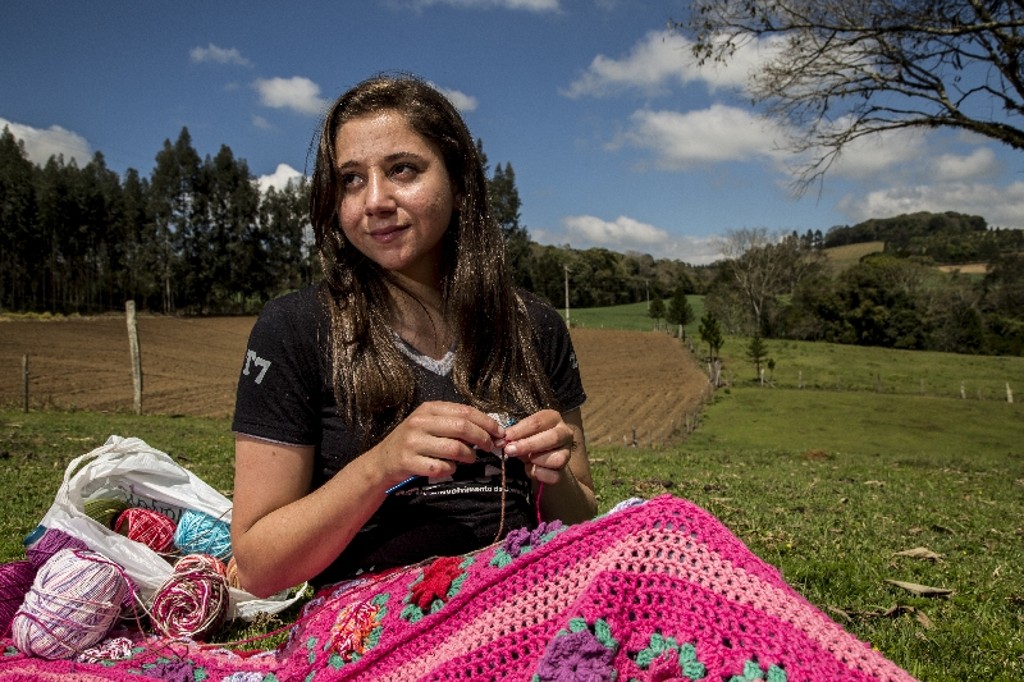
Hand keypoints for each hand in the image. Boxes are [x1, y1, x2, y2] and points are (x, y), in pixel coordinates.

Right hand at [370, 401, 504, 486]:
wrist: (383, 461)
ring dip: (469, 455)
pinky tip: (450, 468)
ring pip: (454, 448)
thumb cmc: (413, 441)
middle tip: (491, 447)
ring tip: (470, 458)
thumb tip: (489, 428)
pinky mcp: (409, 462)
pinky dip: (452, 469)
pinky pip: (442, 467)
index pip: (465, 411)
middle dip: (483, 438)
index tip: (499, 432)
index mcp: (428, 409)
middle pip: (462, 427)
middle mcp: (420, 422)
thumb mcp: (429, 424)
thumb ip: (454, 422)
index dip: (486, 422)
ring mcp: (413, 442)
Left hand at [500, 409, 574, 484]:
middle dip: (529, 445)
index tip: (505, 438)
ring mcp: (567, 452)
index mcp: (552, 419)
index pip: (538, 423)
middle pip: (553, 438)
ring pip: (558, 459)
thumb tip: (501, 441)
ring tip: (527, 460)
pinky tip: (532, 469)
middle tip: (510, 450)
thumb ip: (513, 435)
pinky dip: (540, 474)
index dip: (520, 431)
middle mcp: (564, 434)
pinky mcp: (564, 470)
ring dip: (538, 460)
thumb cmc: (529, 439)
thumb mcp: (521, 433)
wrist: (539, 456)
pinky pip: (555, 476)